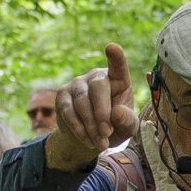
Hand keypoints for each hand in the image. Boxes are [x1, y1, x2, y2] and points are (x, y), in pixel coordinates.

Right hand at [44, 44, 139, 169]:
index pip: (118, 65)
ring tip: (100, 143)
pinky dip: (79, 128)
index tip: (112, 47)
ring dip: (91, 126)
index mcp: (118, 79)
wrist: (88, 137)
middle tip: (106, 134)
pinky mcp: (63, 94)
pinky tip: (88, 140)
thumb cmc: (113, 127)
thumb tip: (117, 113)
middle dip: (102, 113)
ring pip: (83, 103)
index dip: (116, 57)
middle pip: (98, 88)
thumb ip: (127, 121)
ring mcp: (78, 83)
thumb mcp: (126, 128)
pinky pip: (69, 111)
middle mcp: (97, 76)